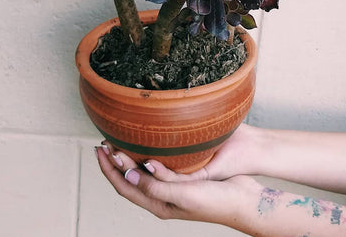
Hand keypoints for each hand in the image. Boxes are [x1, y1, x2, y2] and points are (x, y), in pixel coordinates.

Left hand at [95, 142, 259, 229]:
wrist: (245, 201)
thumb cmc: (216, 202)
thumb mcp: (183, 195)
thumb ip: (156, 186)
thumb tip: (129, 176)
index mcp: (159, 205)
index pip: (125, 187)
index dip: (109, 170)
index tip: (100, 150)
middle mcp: (163, 197)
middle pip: (130, 178)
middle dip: (115, 162)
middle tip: (105, 142)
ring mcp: (173, 188)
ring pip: (143, 171)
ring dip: (130, 156)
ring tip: (120, 140)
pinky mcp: (184, 177)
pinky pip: (160, 165)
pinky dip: (149, 153)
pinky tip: (150, 141)